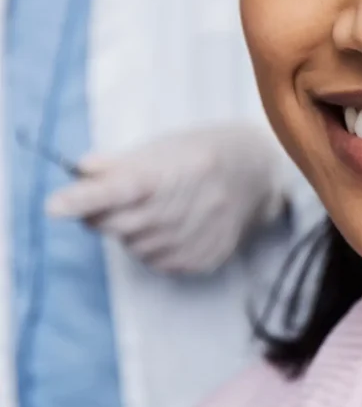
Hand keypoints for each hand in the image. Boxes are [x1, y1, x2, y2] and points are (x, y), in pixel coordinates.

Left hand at [46, 124, 287, 274]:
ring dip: (129, 230)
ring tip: (156, 207)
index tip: (54, 205)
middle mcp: (189, 207)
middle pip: (118, 224)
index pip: (122, 187)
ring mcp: (198, 238)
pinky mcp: (204, 259)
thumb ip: (121, 161)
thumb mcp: (166, 145)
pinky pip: (157, 261)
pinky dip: (152, 245)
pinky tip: (172, 225)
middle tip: (113, 197)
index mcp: (177, 171)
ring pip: (134, 246)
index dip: (86, 198)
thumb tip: (80, 171)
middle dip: (101, 213)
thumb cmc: (206, 152)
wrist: (262, 173)